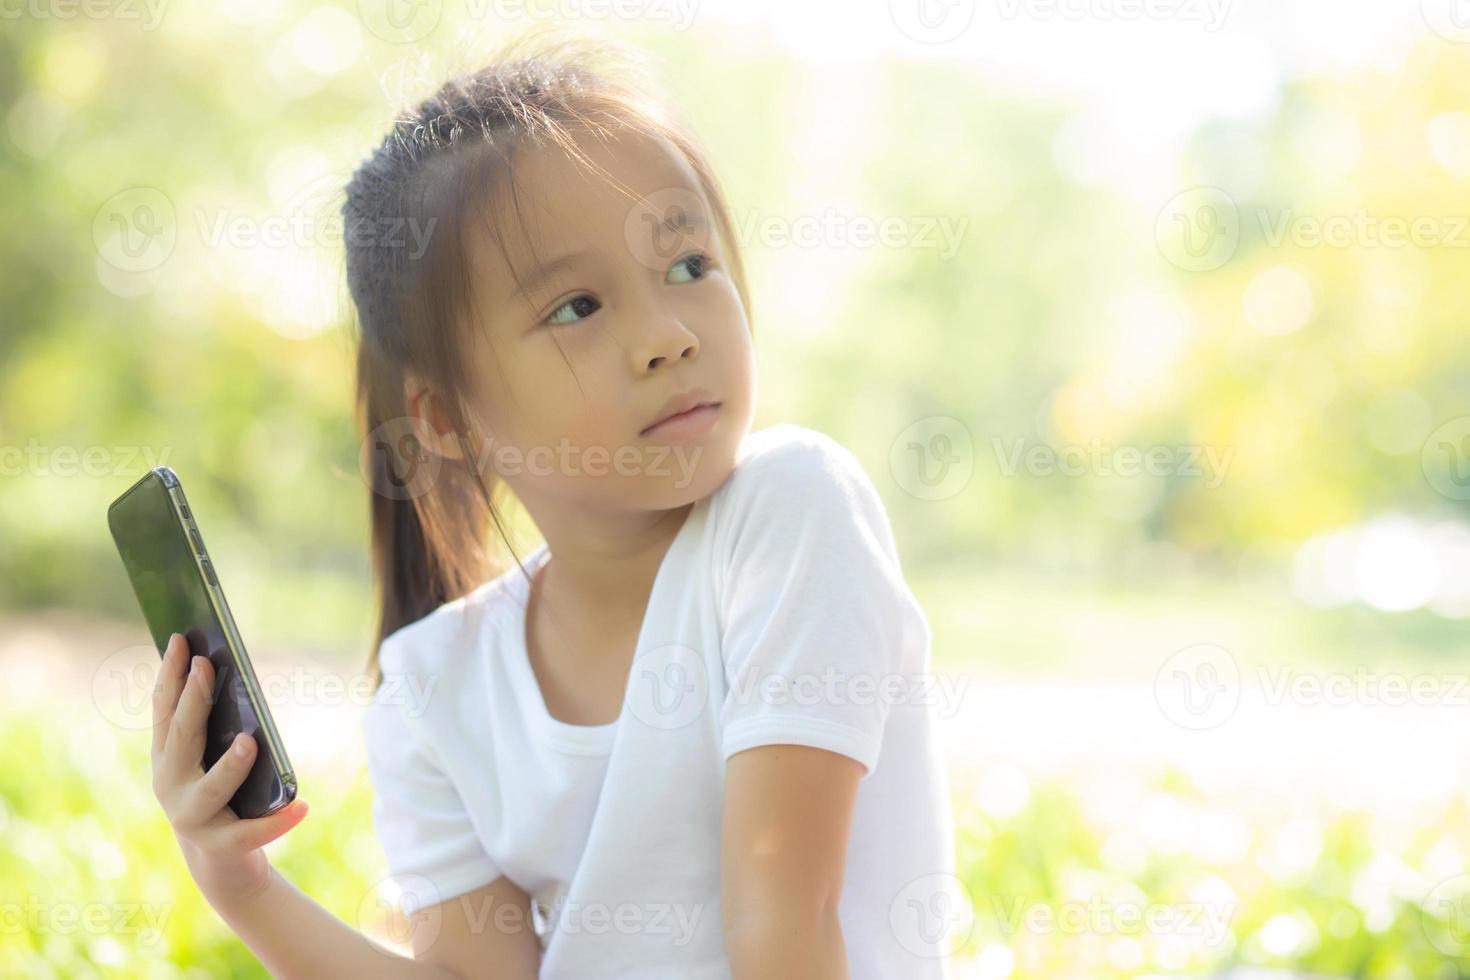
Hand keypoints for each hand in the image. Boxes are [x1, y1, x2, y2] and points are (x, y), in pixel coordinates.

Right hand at [150, 632, 308, 912]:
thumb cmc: (221, 795)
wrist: (219, 861)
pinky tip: (302, 806)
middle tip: (208, 667)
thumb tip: (232, 676)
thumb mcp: (211, 757)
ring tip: (250, 742)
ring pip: (211, 788)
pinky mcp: (221, 845)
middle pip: (181, 739)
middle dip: (193, 701)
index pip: (164, 710)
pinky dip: (277, 820)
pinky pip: (251, 832)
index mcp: (167, 757)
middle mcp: (170, 784)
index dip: (171, 675)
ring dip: (229, 765)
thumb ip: (215, 726)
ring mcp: (191, 817)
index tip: (181, 640)